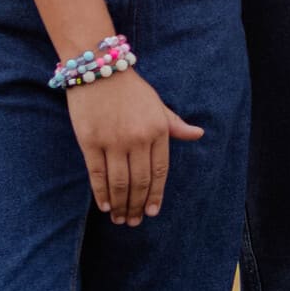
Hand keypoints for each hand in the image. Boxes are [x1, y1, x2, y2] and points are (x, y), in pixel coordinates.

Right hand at [67, 70, 204, 222]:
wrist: (99, 68)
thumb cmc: (130, 88)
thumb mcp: (157, 104)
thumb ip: (175, 125)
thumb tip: (199, 134)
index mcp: (158, 130)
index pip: (160, 170)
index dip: (156, 194)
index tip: (152, 212)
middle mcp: (138, 138)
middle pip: (139, 181)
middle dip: (137, 205)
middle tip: (133, 222)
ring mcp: (113, 141)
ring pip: (119, 182)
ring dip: (120, 205)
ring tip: (119, 219)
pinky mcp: (90, 141)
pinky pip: (97, 174)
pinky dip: (101, 193)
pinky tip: (104, 206)